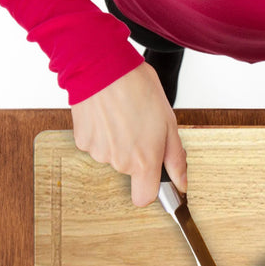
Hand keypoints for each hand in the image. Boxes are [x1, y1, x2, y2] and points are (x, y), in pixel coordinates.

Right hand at [71, 62, 186, 205]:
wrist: (102, 67)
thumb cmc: (138, 88)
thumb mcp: (169, 122)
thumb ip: (175, 158)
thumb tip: (182, 182)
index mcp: (144, 161)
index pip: (144, 198)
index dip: (151, 187)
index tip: (154, 176)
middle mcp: (119, 162)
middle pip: (130, 171)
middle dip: (137, 153)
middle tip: (141, 126)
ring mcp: (98, 153)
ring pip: (113, 156)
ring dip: (119, 141)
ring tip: (124, 115)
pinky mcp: (83, 141)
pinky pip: (97, 144)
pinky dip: (103, 133)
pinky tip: (108, 114)